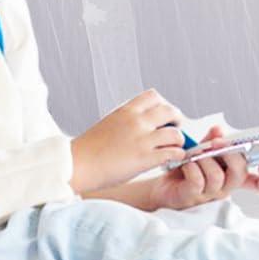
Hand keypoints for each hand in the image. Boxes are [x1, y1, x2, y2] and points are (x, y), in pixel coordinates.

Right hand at [69, 88, 190, 193]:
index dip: (163, 105)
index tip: (163, 115)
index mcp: (126, 110)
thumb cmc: (90, 147)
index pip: (154, 96)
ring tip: (174, 147)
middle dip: (177, 120)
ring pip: (176, 134)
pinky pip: (173, 153)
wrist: (79, 163)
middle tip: (175, 129)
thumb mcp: (110, 122)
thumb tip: (144, 123)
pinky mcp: (145, 159)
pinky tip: (172, 159)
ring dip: (179, 141)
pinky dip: (177, 156)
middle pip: (170, 111)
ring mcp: (142, 140)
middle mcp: (136, 121)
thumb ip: (128, 120)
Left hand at [150, 126, 258, 211]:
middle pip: (239, 173)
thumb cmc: (183, 171)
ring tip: (194, 154)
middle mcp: (223, 187)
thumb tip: (219, 129)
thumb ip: (210, 142)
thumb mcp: (199, 152)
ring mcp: (209, 194)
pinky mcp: (192, 196)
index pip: (256, 180)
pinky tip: (186, 163)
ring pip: (217, 176)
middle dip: (229, 154)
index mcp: (229, 176)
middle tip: (217, 143)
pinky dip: (192, 167)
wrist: (161, 186)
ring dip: (205, 159)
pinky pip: (198, 181)